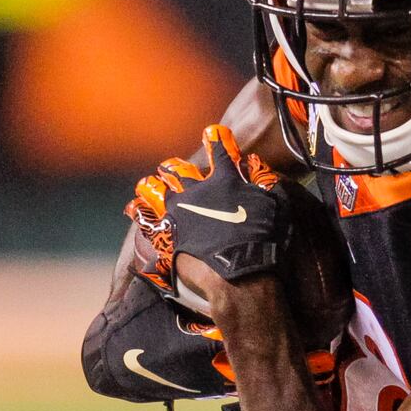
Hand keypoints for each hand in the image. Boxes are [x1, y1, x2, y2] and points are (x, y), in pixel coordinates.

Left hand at [126, 125, 288, 304]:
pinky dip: (138, 212)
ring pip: (154, 188)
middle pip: (177, 168)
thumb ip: (264, 181)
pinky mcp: (164, 233)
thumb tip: (254, 162)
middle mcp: (196, 190)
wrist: (239, 277)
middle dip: (175, 167)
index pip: (221, 150)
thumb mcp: (276, 206)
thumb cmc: (264, 241)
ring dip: (153, 185)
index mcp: (225, 180)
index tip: (214, 132)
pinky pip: (142, 218)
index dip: (218, 139)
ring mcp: (176, 212)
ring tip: (150, 185)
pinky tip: (134, 209)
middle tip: (174, 169)